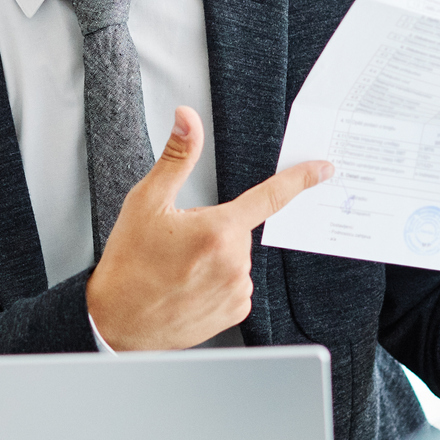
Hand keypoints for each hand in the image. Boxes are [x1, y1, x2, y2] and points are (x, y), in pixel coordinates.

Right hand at [87, 106, 332, 350]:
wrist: (116, 321)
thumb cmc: (129, 263)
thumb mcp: (146, 201)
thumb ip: (176, 157)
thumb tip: (187, 118)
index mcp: (218, 230)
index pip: (270, 196)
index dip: (301, 179)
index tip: (324, 170)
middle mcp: (234, 262)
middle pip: (239, 231)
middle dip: (215, 231)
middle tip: (179, 246)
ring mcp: (237, 291)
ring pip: (237, 259)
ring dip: (216, 259)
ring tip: (179, 271)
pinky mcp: (235, 313)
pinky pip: (236, 286)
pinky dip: (217, 283)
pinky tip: (189, 288)